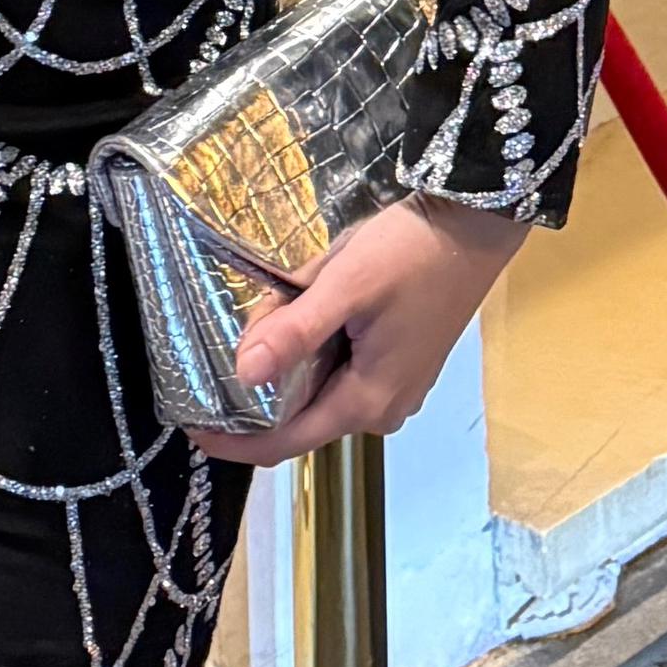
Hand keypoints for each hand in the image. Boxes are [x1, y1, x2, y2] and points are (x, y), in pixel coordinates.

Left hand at [196, 193, 525, 465]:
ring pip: (319, 389)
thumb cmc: (410, 253)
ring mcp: (396, 387)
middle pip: (300, 415)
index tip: (191, 425)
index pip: (284, 443)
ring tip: (257, 321)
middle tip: (219, 350)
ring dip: (286, 364)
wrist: (475, 224)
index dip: (234, 441)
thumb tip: (242, 374)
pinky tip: (298, 313)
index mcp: (366, 402)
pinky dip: (311, 352)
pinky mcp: (400, 361)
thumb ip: (295, 331)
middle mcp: (382, 409)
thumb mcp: (344, 286)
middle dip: (257, 390)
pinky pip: (340, 371)